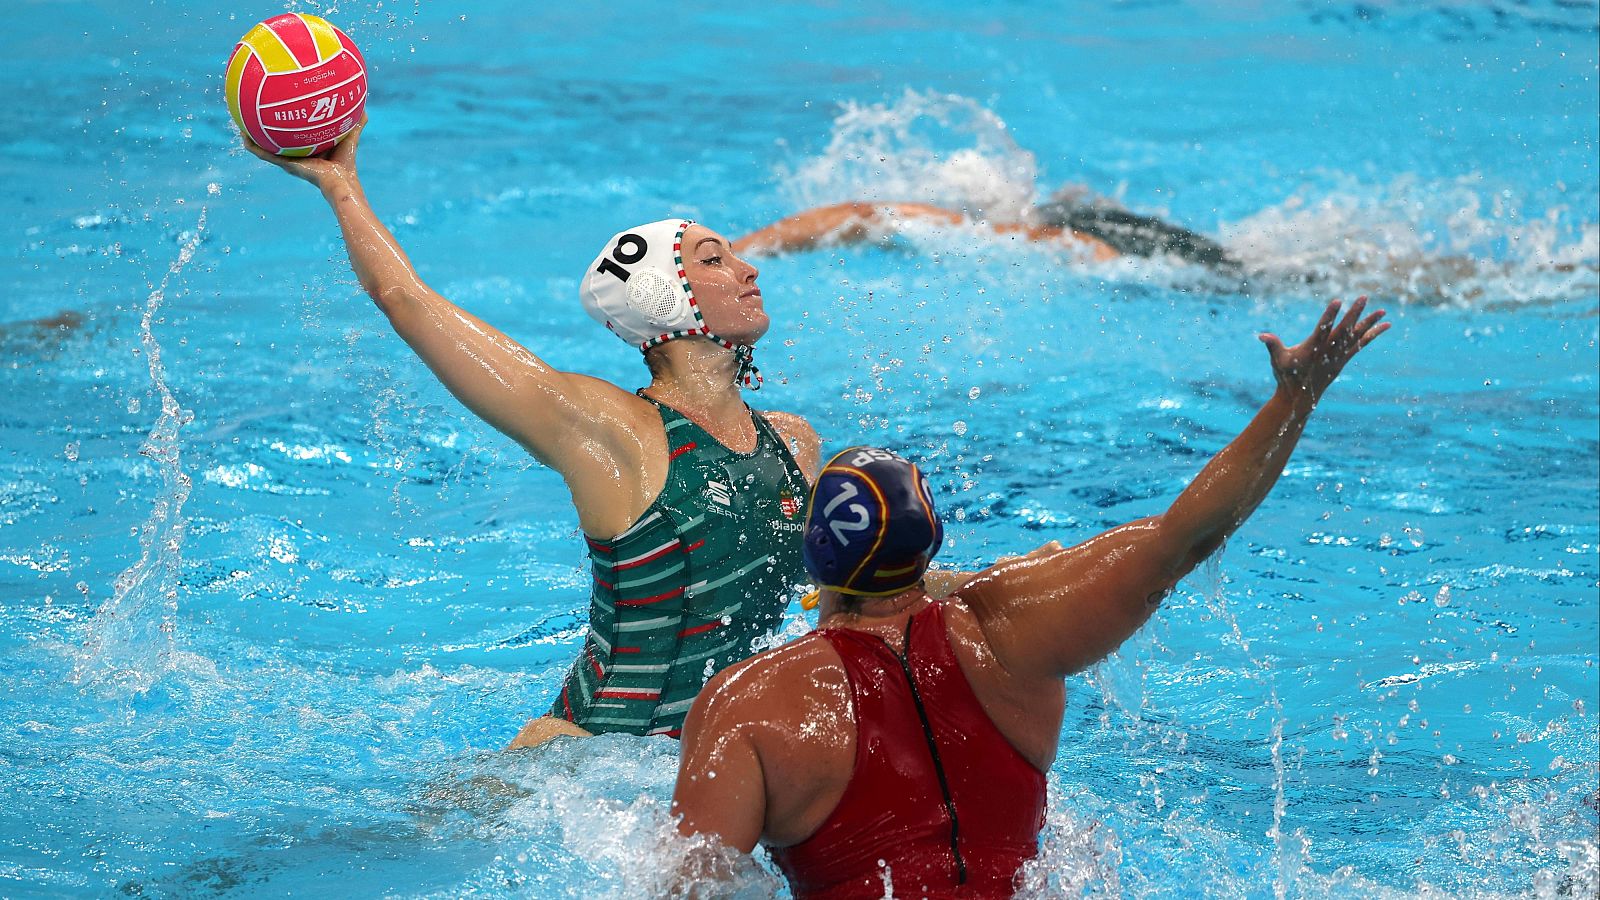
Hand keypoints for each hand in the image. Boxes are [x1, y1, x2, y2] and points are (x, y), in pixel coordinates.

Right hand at [241, 119, 363, 191]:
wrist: (340, 181)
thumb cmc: (347, 163)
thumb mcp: (349, 136)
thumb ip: (355, 122)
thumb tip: (363, 105)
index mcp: (306, 149)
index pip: (293, 136)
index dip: (285, 125)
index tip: (277, 111)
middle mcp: (294, 155)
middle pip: (275, 141)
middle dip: (264, 128)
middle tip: (253, 113)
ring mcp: (287, 161)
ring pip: (263, 147)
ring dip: (251, 137)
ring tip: (240, 123)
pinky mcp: (284, 164)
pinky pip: (263, 154)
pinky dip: (252, 146)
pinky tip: (243, 135)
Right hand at [1259, 296, 1388, 403]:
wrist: (1299, 398)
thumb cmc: (1286, 376)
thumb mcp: (1277, 360)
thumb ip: (1272, 345)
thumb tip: (1261, 335)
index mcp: (1311, 350)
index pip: (1322, 330)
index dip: (1330, 315)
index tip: (1338, 301)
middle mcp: (1327, 353)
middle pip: (1343, 331)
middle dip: (1354, 314)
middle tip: (1364, 297)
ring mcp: (1338, 358)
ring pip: (1356, 337)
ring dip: (1369, 323)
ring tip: (1382, 310)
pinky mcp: (1343, 360)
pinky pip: (1360, 345)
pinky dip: (1372, 335)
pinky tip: (1384, 325)